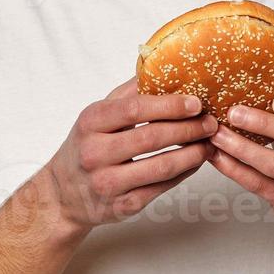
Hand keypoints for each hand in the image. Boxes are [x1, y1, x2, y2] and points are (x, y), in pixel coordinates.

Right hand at [37, 77, 217, 229]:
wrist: (63, 194)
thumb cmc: (87, 146)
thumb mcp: (97, 115)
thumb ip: (127, 93)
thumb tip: (159, 66)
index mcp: (90, 122)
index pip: (134, 109)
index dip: (169, 105)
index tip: (195, 102)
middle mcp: (94, 153)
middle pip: (151, 137)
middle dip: (188, 128)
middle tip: (210, 122)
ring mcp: (107, 183)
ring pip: (161, 167)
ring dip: (192, 154)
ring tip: (208, 143)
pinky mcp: (121, 206)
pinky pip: (161, 188)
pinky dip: (184, 174)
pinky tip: (195, 163)